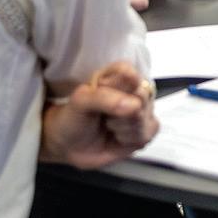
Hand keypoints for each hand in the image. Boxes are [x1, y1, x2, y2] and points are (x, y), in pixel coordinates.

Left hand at [41, 62, 158, 168]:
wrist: (69, 146)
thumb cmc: (73, 118)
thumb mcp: (80, 103)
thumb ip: (104, 98)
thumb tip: (134, 105)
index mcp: (115, 75)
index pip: (128, 71)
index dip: (118, 85)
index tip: (102, 93)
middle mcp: (132, 90)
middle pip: (141, 95)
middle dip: (121, 112)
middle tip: (103, 116)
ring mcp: (140, 110)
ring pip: (145, 117)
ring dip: (123, 128)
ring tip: (108, 126)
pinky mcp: (144, 130)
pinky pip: (148, 133)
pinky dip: (130, 139)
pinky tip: (118, 137)